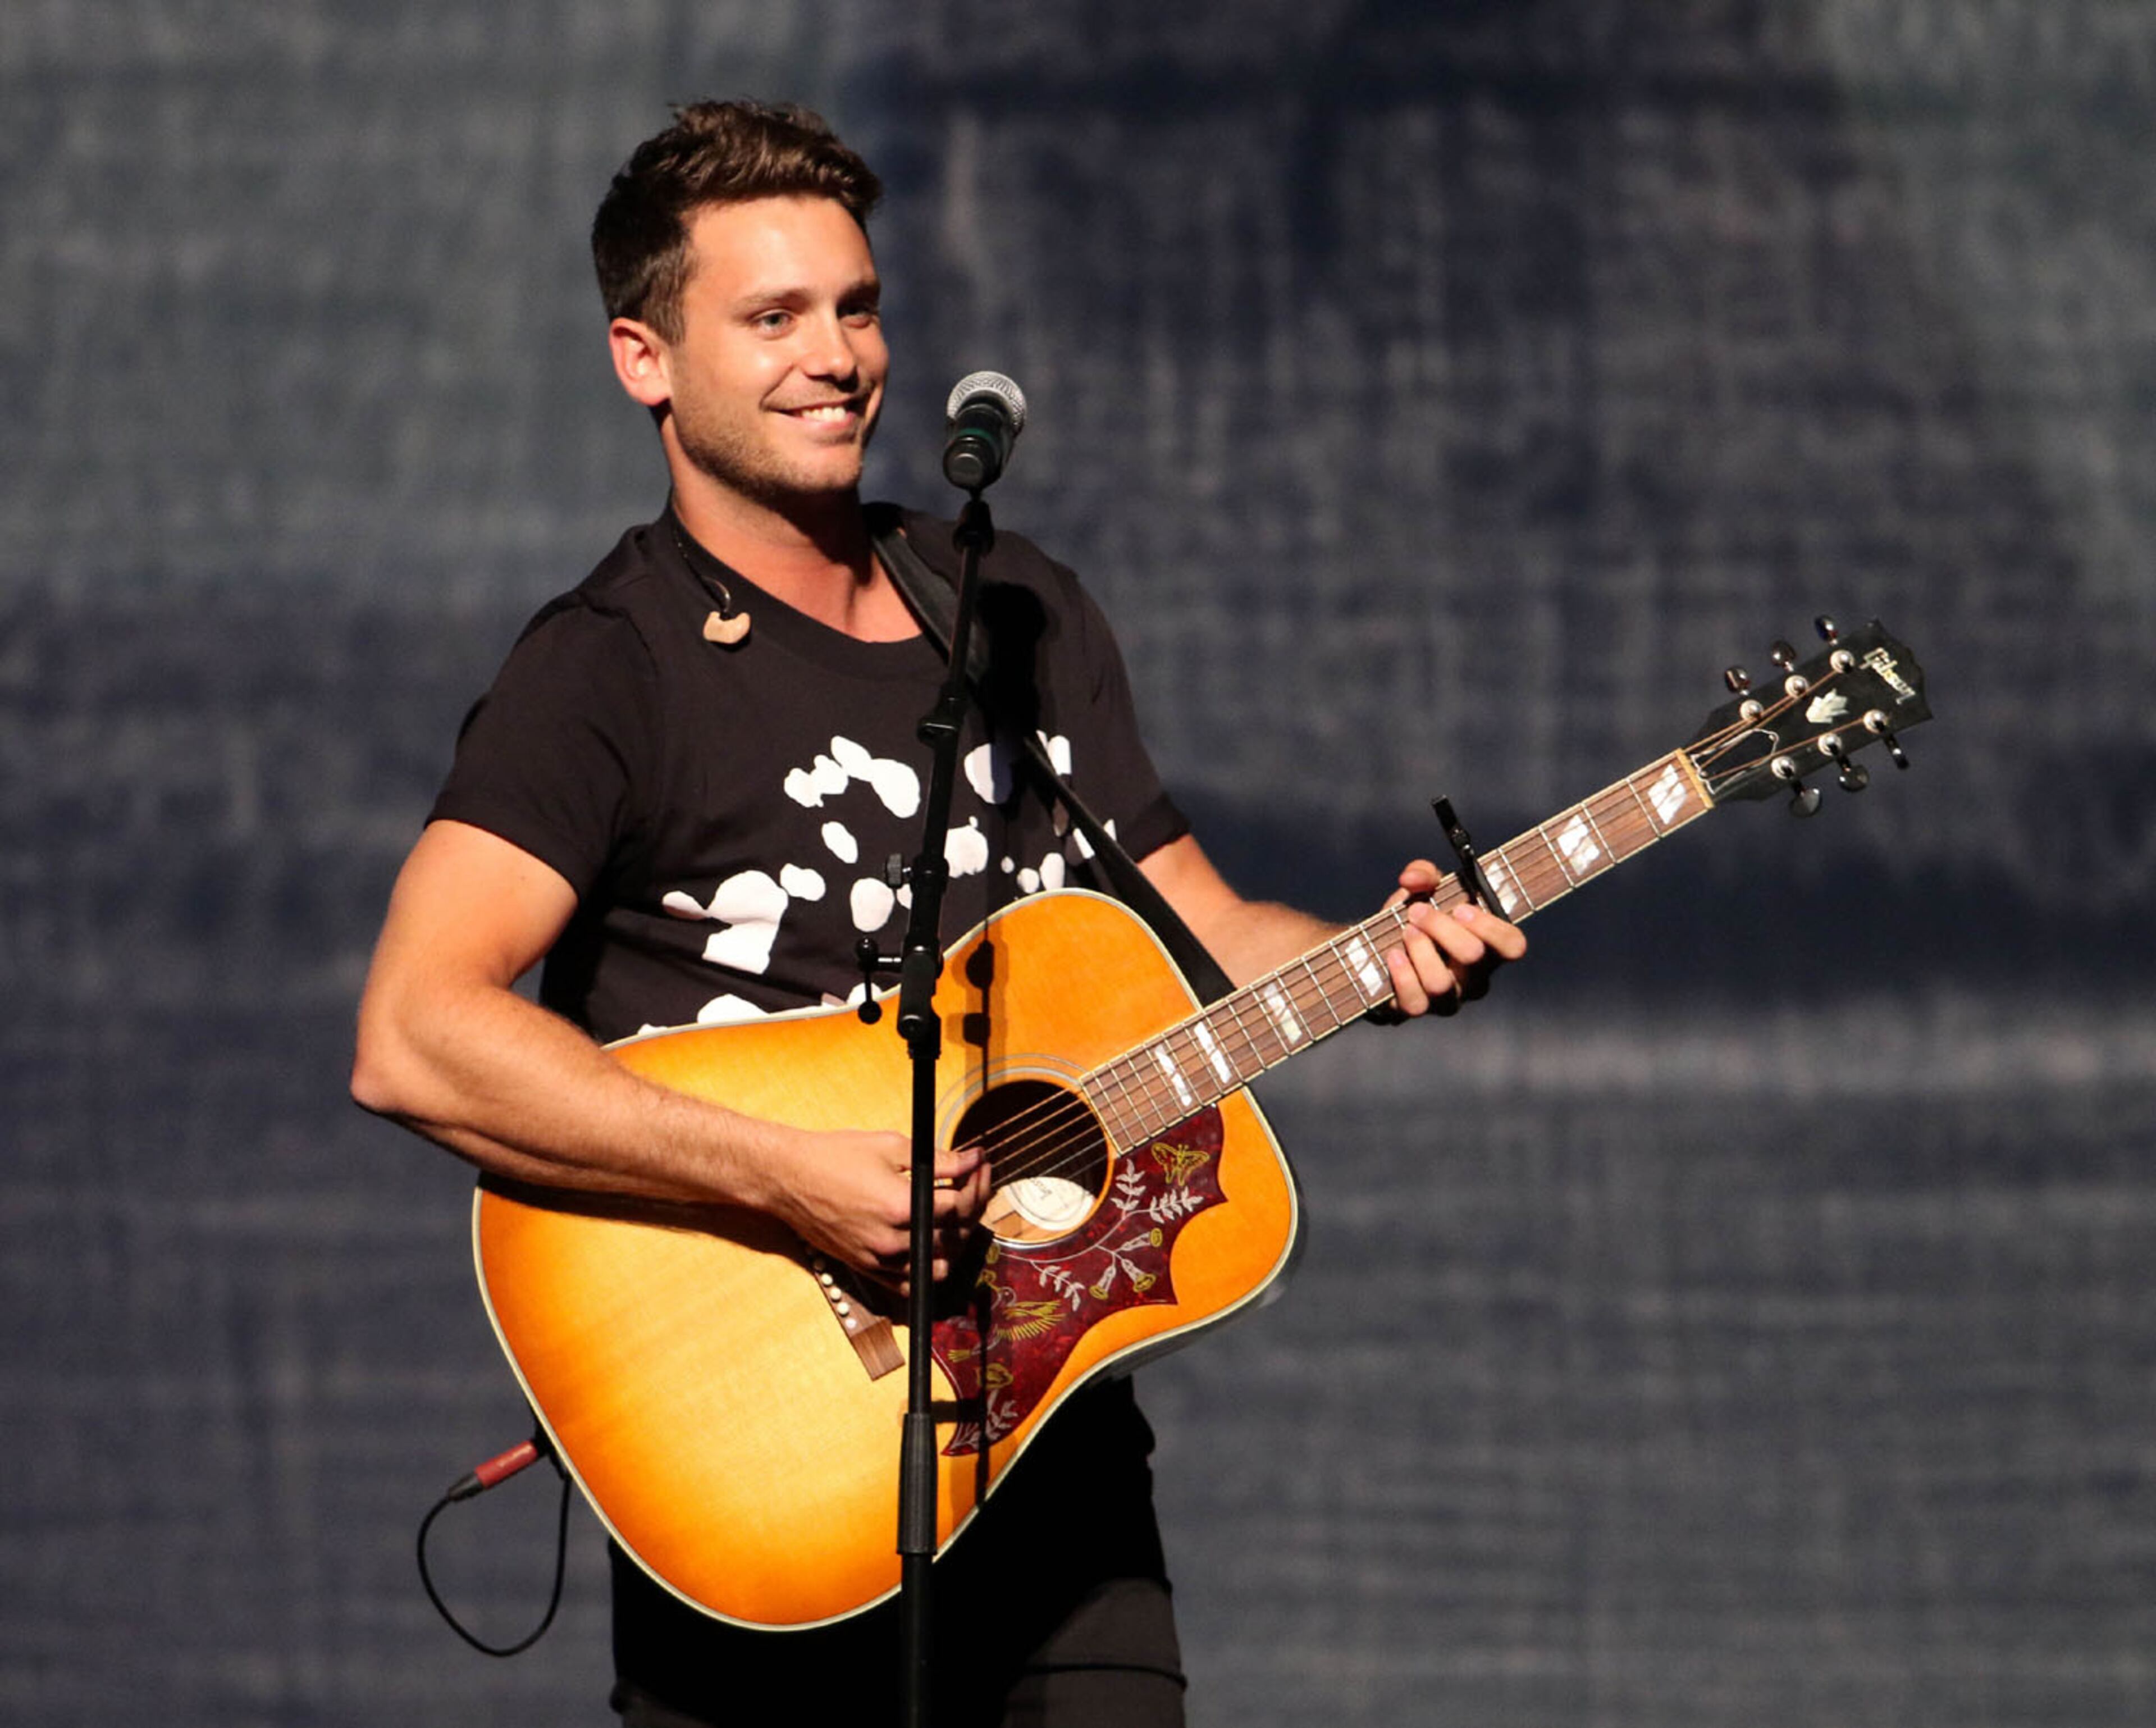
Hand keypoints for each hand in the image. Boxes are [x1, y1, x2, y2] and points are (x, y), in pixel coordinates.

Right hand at [766, 1127, 990, 1286]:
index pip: (960, 1205)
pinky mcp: (867, 1270)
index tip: (980, 1162)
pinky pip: (910, 1284)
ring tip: (954, 1213)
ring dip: (955, 1241)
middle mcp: (893, 1240)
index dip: (977, 1181)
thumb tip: (973, 1160)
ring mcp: (880, 1260)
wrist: (787, 1179)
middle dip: (973, 1205)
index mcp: (901, 1205)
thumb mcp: (890, 1146)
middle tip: (973, 1180)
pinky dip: (927, 1269)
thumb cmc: (834, 1156)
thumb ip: (939, 1161)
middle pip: (956, 1235)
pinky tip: (931, 1242)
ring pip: (940, 1266)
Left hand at [1378, 858, 1526, 1016]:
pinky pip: (1415, 1002)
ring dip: (1420, 949)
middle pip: (1473, 956)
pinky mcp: (1418, 1008)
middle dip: (1441, 926)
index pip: (1513, 945)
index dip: (1491, 927)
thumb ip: (1424, 873)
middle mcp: (1474, 977)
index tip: (1460, 908)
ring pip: (1441, 983)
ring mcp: (1448, 998)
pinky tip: (1393, 953)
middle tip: (1417, 911)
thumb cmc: (1414, 918)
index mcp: (1488, 946)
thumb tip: (1414, 878)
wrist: (1379, 949)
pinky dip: (1402, 974)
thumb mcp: (1422, 889)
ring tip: (1406, 931)